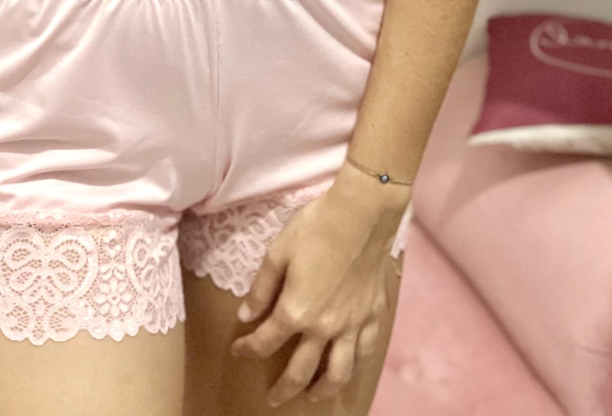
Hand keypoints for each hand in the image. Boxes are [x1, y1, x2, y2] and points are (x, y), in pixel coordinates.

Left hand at [229, 171, 408, 406]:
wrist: (362, 215)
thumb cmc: (315, 227)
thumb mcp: (278, 253)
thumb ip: (262, 288)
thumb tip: (247, 315)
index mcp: (297, 311)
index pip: (266, 341)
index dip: (249, 348)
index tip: (239, 350)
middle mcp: (325, 327)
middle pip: (301, 370)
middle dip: (283, 388)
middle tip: (273, 399)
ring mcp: (352, 325)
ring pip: (338, 373)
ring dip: (322, 390)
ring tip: (312, 396)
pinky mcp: (373, 316)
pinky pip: (364, 352)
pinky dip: (354, 366)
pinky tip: (348, 367)